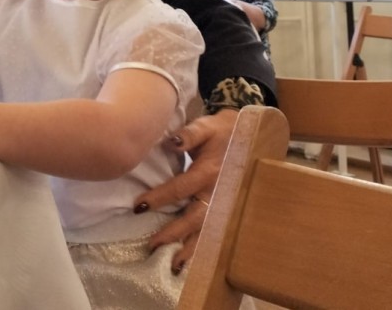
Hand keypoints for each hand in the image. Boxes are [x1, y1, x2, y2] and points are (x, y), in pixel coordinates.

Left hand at [132, 109, 238, 273]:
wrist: (252, 135)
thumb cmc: (223, 131)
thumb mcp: (206, 126)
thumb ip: (189, 134)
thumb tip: (171, 142)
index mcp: (209, 171)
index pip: (180, 188)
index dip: (159, 198)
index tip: (138, 208)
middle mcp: (218, 192)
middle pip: (193, 218)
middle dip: (173, 233)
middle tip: (152, 245)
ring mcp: (225, 204)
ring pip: (207, 231)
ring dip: (190, 249)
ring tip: (173, 266)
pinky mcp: (229, 211)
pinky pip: (216, 233)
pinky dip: (204, 250)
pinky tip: (192, 263)